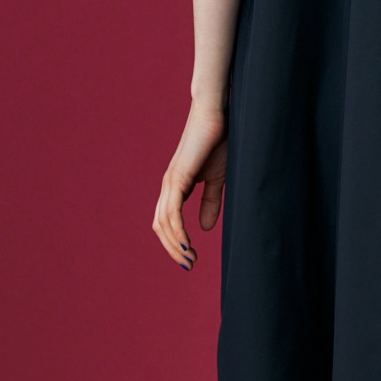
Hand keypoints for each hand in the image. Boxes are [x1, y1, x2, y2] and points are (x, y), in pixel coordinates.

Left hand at [152, 102, 228, 270]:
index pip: (167, 222)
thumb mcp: (217, 179)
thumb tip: (203, 228)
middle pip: (160, 226)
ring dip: (174, 245)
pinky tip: (186, 244)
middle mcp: (168, 186)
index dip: (175, 242)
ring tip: (189, 260)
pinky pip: (172, 211)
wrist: (219, 115)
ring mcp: (170, 181)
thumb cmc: (220, 142)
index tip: (190, 259)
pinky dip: (177, 230)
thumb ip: (210, 202)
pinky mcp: (178, 177)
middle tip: (189, 265)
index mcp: (177, 187)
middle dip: (172, 249)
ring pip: (163, 222)